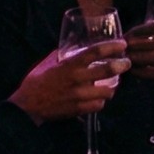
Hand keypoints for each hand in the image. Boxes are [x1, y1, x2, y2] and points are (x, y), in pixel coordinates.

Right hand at [9, 39, 127, 124]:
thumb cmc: (37, 81)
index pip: (95, 52)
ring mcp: (79, 95)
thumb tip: (73, 45)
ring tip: (113, 84)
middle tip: (126, 63)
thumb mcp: (48, 62)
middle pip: (108, 70)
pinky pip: (98, 105)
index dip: (112, 47)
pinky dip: (101, 101)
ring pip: (107, 91)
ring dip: (112, 87)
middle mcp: (77, 79)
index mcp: (70, 64)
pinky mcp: (78, 109)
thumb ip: (63, 54)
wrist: (26, 105)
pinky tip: (98, 98)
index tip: (122, 44)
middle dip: (122, 65)